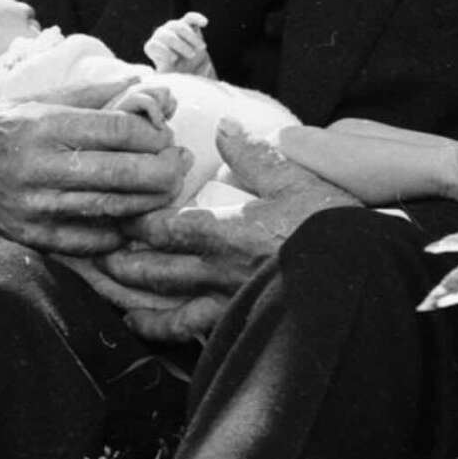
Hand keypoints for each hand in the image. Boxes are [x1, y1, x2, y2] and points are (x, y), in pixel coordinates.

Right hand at [0, 78, 191, 254]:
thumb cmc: (1, 125)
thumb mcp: (40, 98)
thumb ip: (93, 93)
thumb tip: (143, 84)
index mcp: (47, 126)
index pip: (118, 131)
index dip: (153, 134)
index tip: (164, 134)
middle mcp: (43, 167)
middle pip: (123, 173)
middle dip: (163, 170)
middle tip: (179, 164)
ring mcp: (38, 206)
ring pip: (112, 208)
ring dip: (150, 200)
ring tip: (168, 187)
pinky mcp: (34, 236)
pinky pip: (91, 240)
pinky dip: (119, 230)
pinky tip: (135, 217)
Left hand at [100, 119, 357, 340]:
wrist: (361, 278)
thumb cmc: (330, 226)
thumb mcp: (294, 179)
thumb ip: (252, 154)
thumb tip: (222, 126)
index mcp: (223, 231)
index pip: (163, 227)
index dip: (135, 221)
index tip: (114, 212)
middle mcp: (216, 271)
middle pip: (154, 268)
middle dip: (122, 261)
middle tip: (95, 254)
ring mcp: (227, 303)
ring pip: (167, 305)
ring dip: (135, 299)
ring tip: (114, 294)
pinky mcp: (242, 323)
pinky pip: (192, 332)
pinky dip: (164, 330)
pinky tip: (148, 327)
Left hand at [143, 12, 215, 76]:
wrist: (192, 68)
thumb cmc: (178, 74)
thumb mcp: (171, 77)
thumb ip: (166, 72)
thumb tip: (164, 69)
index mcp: (153, 48)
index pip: (153, 45)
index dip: (163, 51)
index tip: (174, 59)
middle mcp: (160, 35)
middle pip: (165, 34)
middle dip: (180, 45)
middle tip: (191, 55)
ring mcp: (172, 27)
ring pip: (178, 25)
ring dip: (190, 37)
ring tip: (201, 47)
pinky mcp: (186, 23)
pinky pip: (190, 17)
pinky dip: (197, 18)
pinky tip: (204, 23)